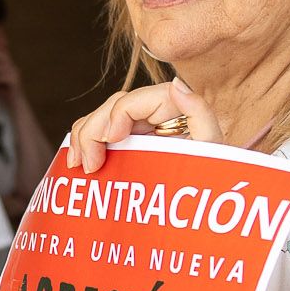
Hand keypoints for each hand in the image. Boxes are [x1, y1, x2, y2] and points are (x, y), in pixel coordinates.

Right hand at [69, 78, 219, 173]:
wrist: (204, 206)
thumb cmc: (211, 177)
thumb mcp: (212, 148)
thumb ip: (199, 114)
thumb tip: (176, 84)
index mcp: (172, 109)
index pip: (133, 100)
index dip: (114, 115)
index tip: (110, 141)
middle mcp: (153, 115)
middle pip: (111, 107)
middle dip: (92, 131)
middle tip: (88, 165)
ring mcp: (139, 130)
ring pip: (100, 119)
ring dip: (83, 137)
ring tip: (77, 165)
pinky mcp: (129, 145)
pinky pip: (98, 136)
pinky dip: (84, 145)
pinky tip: (77, 164)